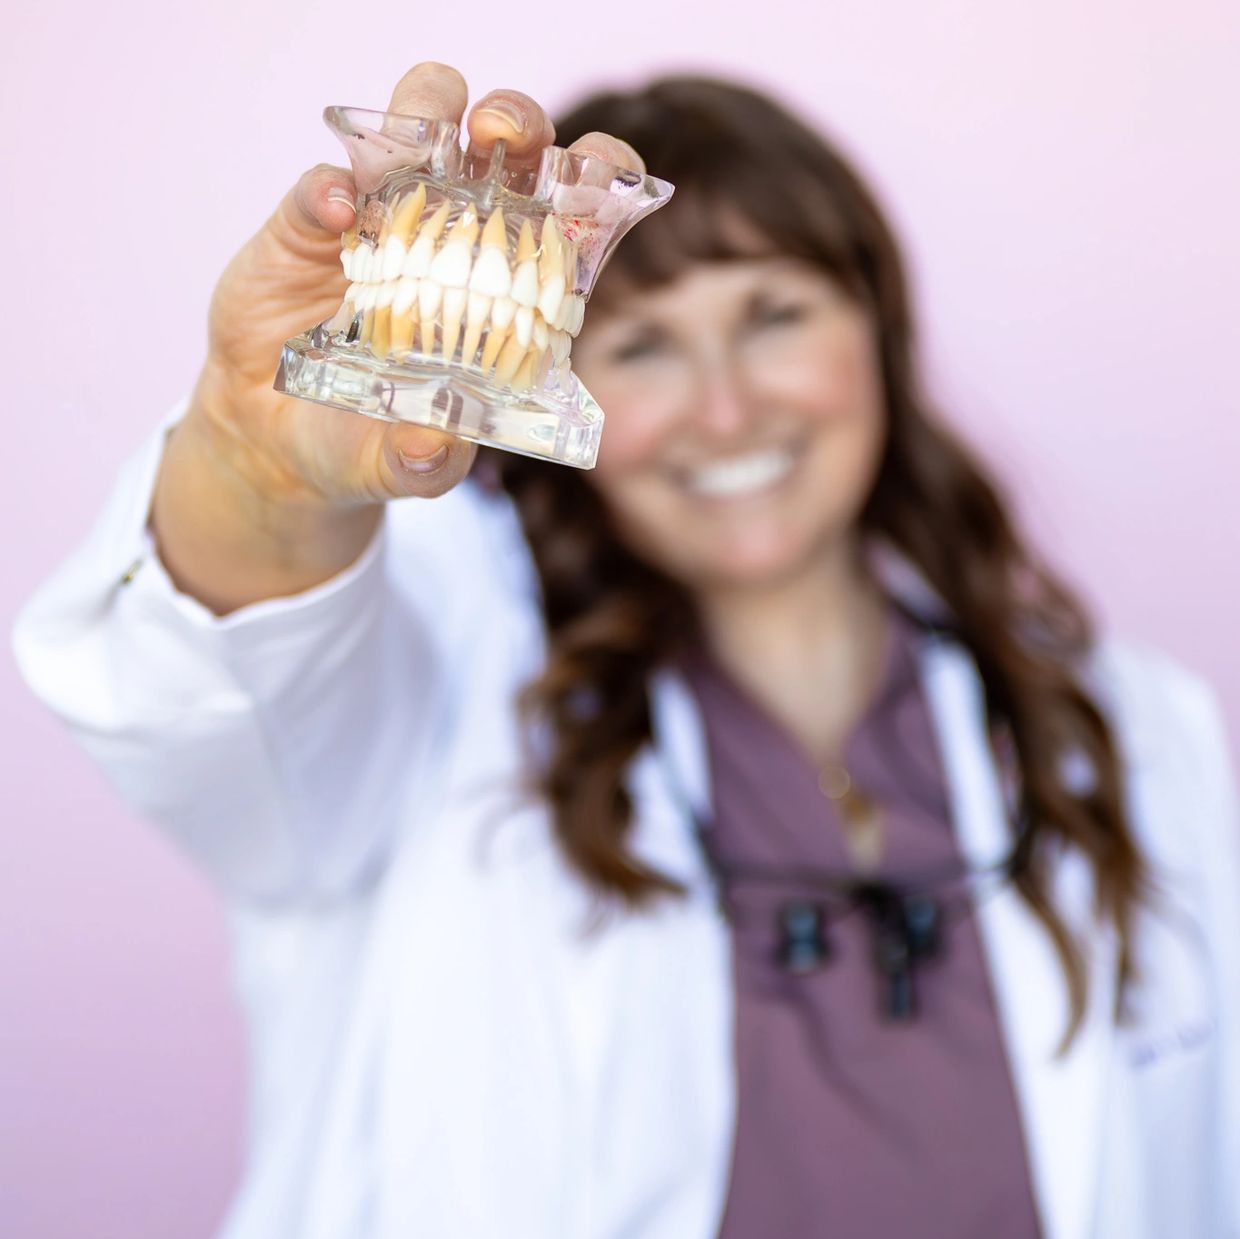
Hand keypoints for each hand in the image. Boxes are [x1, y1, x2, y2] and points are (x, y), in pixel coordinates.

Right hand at [187, 61, 645, 508]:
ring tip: (422, 136)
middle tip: (501, 133)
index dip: (596, 176)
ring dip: (426, 109)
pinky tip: (334, 208)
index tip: (598, 172)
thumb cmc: (371, 443)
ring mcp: (381, 220)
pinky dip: (328, 187)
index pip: (571, 210)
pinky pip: (321, 186)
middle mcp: (455, 237)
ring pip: (416, 128)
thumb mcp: (406, 466)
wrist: (280, 440)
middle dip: (515, 120)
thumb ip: (426, 462)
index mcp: (510, 287)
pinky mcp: (307, 227)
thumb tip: (435, 447)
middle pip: (503, 147)